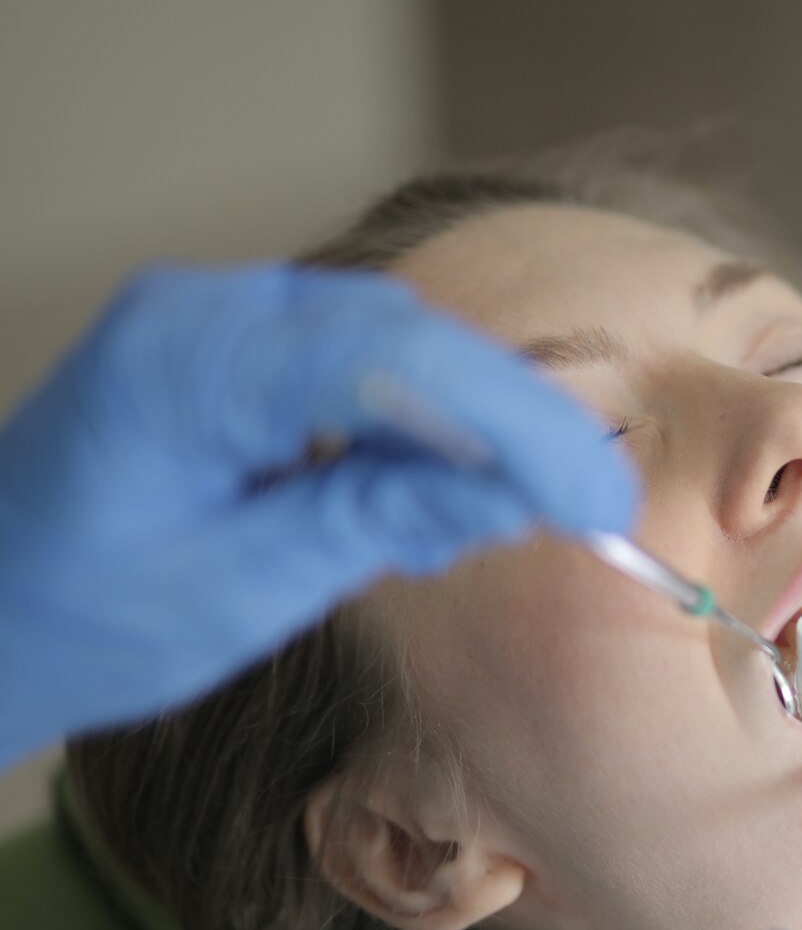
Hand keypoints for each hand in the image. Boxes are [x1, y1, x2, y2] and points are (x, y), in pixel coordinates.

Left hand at [0, 264, 633, 764]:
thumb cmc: (74, 618)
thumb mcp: (239, 589)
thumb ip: (379, 520)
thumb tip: (517, 493)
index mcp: (184, 363)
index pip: (393, 357)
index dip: (518, 422)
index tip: (599, 500)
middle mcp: (204, 311)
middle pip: (409, 335)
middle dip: (515, 421)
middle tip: (596, 512)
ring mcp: (218, 319)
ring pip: (399, 343)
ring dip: (474, 426)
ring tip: (506, 523)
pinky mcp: (237, 348)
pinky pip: (362, 362)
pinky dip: (422, 425)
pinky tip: (440, 498)